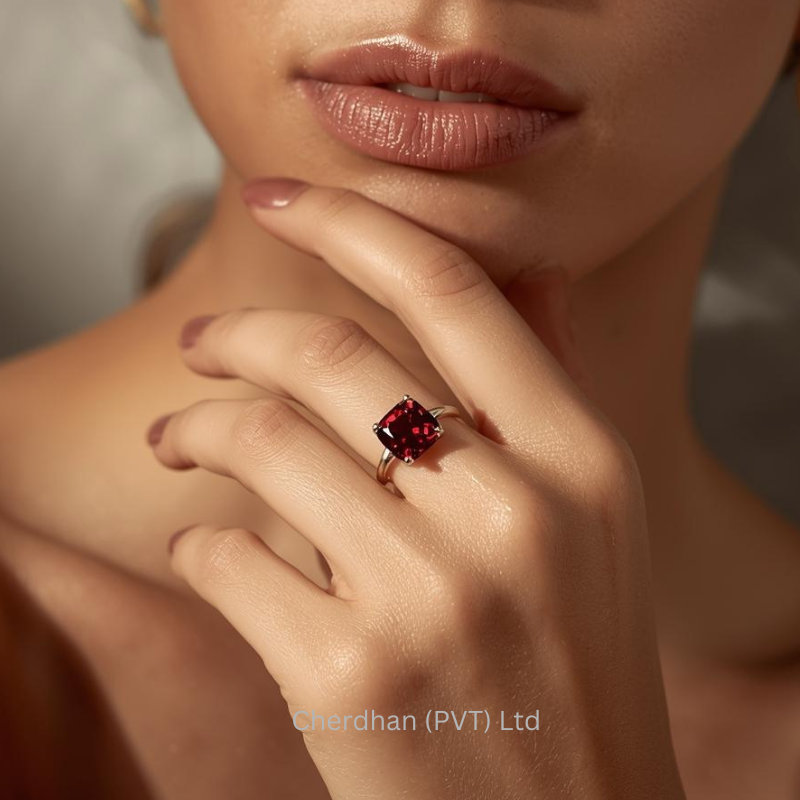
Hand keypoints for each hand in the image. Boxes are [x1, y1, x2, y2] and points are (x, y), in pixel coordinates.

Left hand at [147, 179, 684, 799]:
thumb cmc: (578, 664)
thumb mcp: (597, 518)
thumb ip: (546, 392)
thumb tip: (518, 274)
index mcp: (582, 463)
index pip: (450, 290)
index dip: (351, 221)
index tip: (278, 197)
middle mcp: (512, 515)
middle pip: (330, 357)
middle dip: (239, 333)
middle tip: (200, 342)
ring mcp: (427, 596)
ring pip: (260, 442)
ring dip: (195, 429)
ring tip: (176, 441)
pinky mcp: (345, 675)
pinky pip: (226, 556)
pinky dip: (199, 539)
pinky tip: (210, 546)